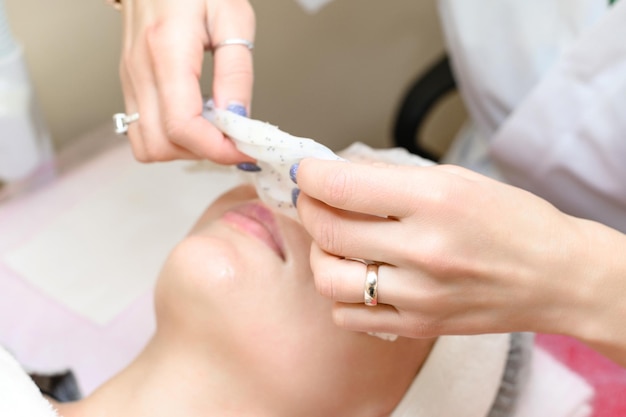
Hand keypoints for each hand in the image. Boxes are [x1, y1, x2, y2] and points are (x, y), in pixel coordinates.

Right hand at [118, 0, 255, 162]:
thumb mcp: (233, 19)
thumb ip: (236, 73)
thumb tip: (238, 119)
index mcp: (167, 52)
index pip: (183, 126)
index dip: (217, 149)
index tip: (245, 149)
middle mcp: (140, 71)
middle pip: (161, 145)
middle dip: (202, 152)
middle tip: (232, 138)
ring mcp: (130, 80)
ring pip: (147, 146)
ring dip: (184, 150)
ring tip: (213, 129)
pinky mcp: (130, 85)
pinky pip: (142, 131)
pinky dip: (170, 139)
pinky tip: (194, 121)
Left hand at [293, 159, 625, 364]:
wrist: (556, 276)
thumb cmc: (514, 222)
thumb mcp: (457, 179)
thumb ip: (393, 177)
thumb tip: (340, 171)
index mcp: (434, 201)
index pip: (342, 185)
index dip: (310, 173)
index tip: (305, 170)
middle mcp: (423, 250)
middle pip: (327, 229)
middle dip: (308, 206)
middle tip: (313, 198)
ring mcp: (418, 295)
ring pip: (328, 277)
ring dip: (320, 253)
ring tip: (335, 240)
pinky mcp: (417, 326)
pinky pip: (348, 315)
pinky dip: (341, 292)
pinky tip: (359, 275)